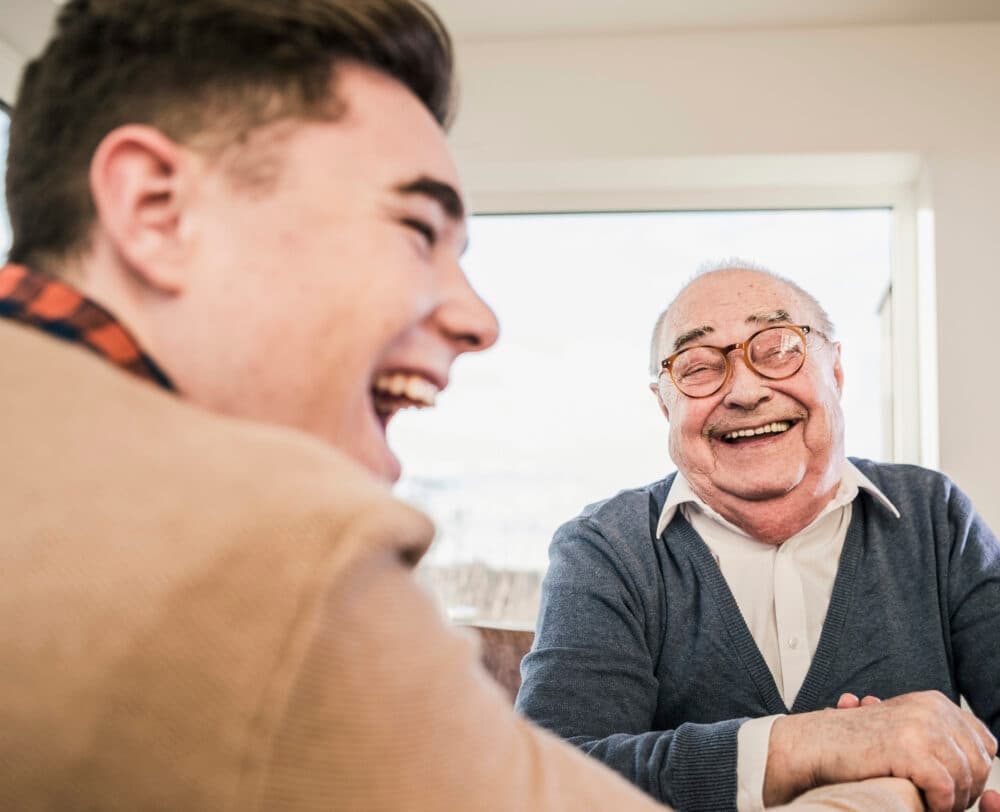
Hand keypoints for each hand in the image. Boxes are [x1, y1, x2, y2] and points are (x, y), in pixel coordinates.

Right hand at [765, 690, 997, 811]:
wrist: (812, 744)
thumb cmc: (853, 745)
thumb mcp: (903, 731)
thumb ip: (937, 738)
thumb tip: (980, 761)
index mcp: (934, 701)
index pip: (985, 742)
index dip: (975, 771)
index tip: (957, 789)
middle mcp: (932, 708)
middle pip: (980, 763)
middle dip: (967, 791)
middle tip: (943, 804)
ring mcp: (921, 726)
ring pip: (966, 778)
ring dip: (952, 802)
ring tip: (931, 807)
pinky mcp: (909, 748)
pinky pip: (945, 788)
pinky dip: (938, 804)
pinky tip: (922, 805)